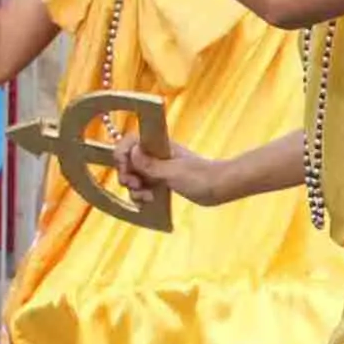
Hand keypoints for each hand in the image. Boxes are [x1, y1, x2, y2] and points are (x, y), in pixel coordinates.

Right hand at [111, 130, 230, 208]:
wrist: (221, 187)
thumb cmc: (200, 176)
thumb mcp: (172, 171)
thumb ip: (150, 164)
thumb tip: (132, 151)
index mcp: (158, 146)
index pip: (130, 141)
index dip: (122, 152)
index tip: (124, 165)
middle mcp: (155, 155)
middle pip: (128, 161)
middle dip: (127, 174)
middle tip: (135, 185)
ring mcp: (159, 169)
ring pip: (135, 176)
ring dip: (134, 188)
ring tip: (145, 196)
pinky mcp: (163, 182)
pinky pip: (145, 187)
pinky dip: (142, 194)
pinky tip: (147, 201)